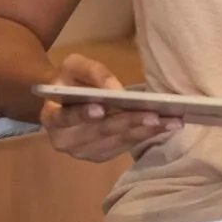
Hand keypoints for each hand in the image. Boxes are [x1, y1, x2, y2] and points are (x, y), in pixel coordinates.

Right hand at [37, 53, 177, 162]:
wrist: (63, 101)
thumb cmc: (68, 80)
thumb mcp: (73, 65)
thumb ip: (93, 72)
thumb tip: (116, 90)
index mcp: (51, 118)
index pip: (65, 118)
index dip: (82, 115)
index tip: (101, 109)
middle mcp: (65, 141)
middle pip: (100, 132)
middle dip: (129, 122)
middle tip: (155, 115)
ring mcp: (84, 153)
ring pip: (117, 142)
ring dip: (145, 131)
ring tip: (170, 121)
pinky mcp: (102, 156)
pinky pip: (126, 146)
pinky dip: (146, 135)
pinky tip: (165, 127)